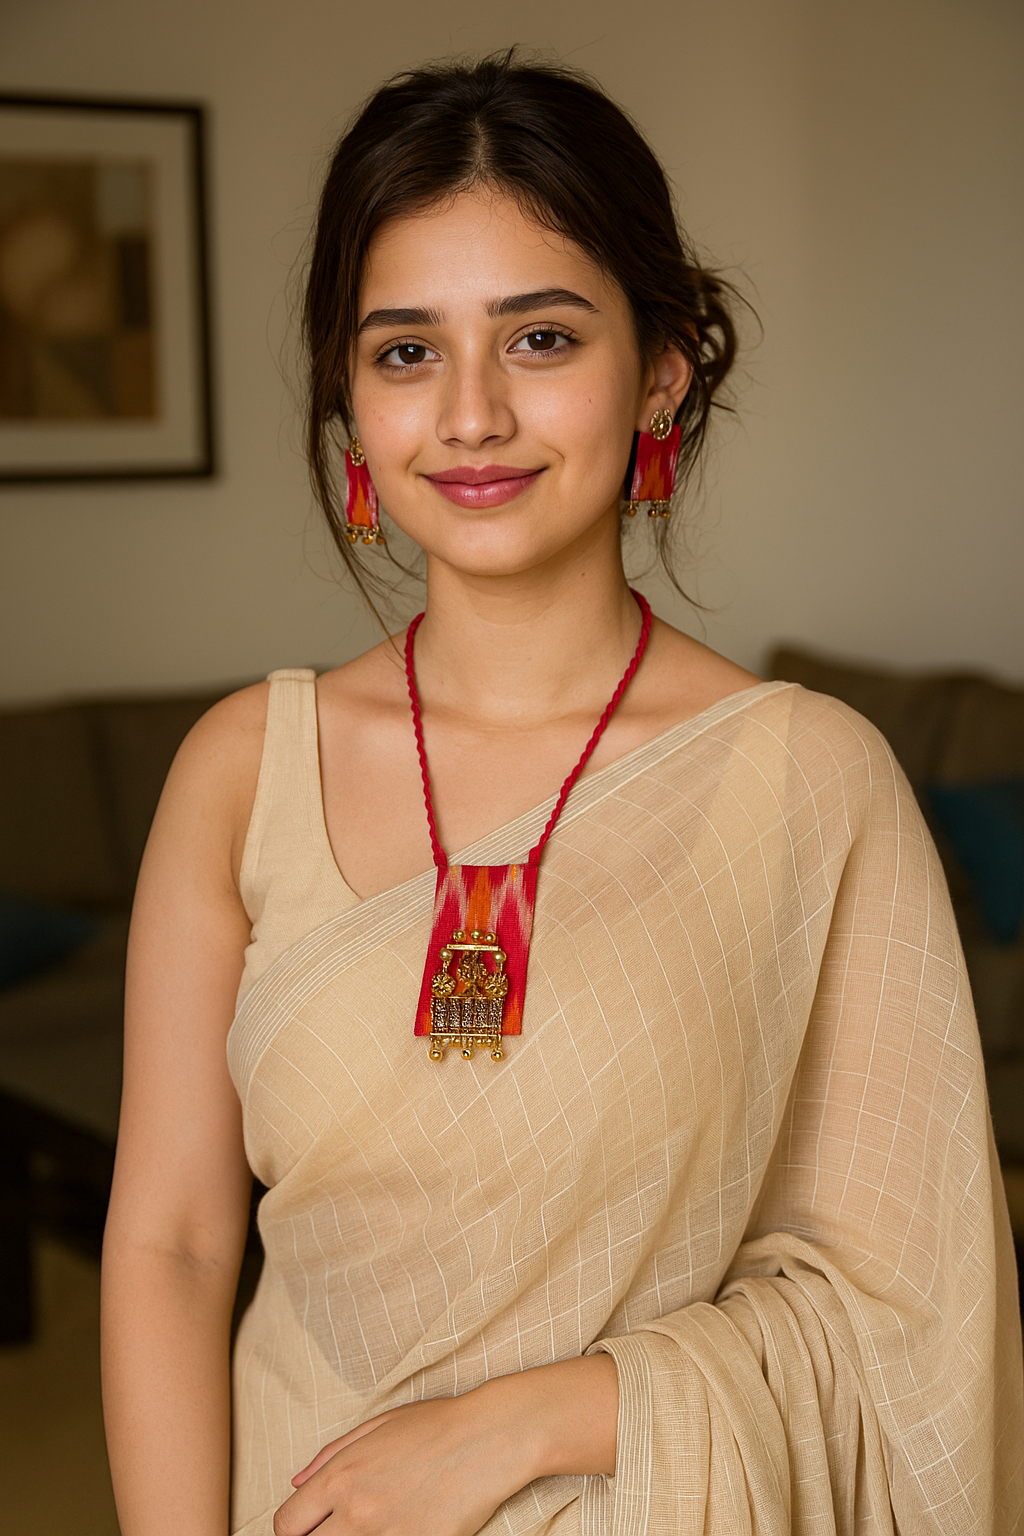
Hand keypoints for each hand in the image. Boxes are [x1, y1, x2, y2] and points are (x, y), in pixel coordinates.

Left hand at [273, 1355, 617, 1535]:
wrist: (490, 1438)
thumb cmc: (436, 1425)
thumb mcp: (378, 1425)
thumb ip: (330, 1455)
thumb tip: (296, 1482)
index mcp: (341, 1476)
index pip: (288, 1524)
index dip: (292, 1532)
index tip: (307, 1529)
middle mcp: (356, 1511)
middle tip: (337, 1529)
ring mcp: (387, 1535)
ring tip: (373, 1526)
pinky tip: (397, 1530)